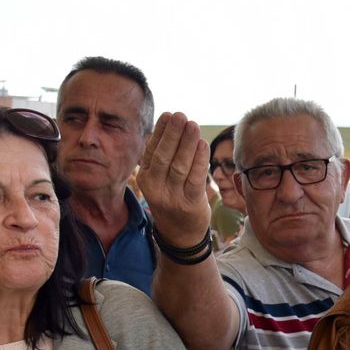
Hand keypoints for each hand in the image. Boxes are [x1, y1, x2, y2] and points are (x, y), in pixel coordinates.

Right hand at [138, 112, 211, 245]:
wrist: (181, 235)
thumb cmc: (172, 199)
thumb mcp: (159, 181)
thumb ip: (162, 158)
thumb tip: (169, 126)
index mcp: (146, 180)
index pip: (152, 152)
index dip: (160, 132)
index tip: (168, 114)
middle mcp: (156, 189)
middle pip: (164, 157)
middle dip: (173, 134)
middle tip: (180, 115)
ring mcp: (173, 197)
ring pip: (180, 166)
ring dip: (187, 143)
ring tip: (193, 124)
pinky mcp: (191, 204)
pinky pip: (196, 178)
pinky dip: (200, 160)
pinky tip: (202, 144)